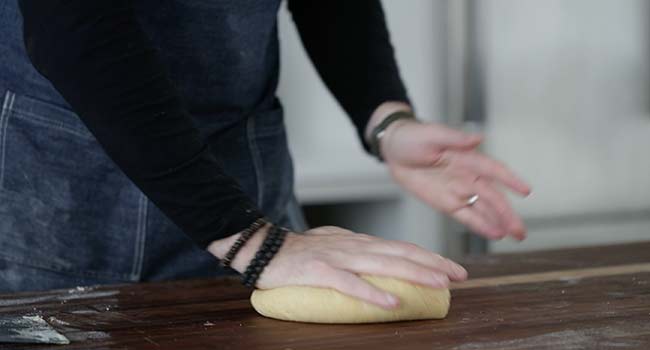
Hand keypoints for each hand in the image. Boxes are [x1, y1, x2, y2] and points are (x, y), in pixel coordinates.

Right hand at [208, 225, 466, 308]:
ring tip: (438, 284)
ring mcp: (338, 257)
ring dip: (414, 274)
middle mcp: (354, 245)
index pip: (401, 247)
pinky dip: (373, 293)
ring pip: (383, 264)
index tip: (451, 267)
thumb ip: (356, 250)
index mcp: (359, 242)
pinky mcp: (320, 271)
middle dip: (433, 264)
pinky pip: (350, 283)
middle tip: (459, 275)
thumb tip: (378, 259)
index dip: (428, 256)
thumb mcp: (334, 245)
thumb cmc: (298, 251)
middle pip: (400, 253)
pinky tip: (392, 302)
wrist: (263, 247)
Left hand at [380, 117, 530, 239]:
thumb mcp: (432, 134)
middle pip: (492, 196)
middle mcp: (467, 176)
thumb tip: (477, 138)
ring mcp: (458, 191)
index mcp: (467, 157)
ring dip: (499, 222)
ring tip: (514, 236)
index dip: (509, 180)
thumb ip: (455, 138)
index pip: (493, 170)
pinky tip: (495, 233)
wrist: (393, 149)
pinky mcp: (446, 203)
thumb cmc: (413, 137)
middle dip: (507, 213)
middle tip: (520, 229)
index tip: (525, 191)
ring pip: (483, 209)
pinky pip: (466, 216)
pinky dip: (480, 225)